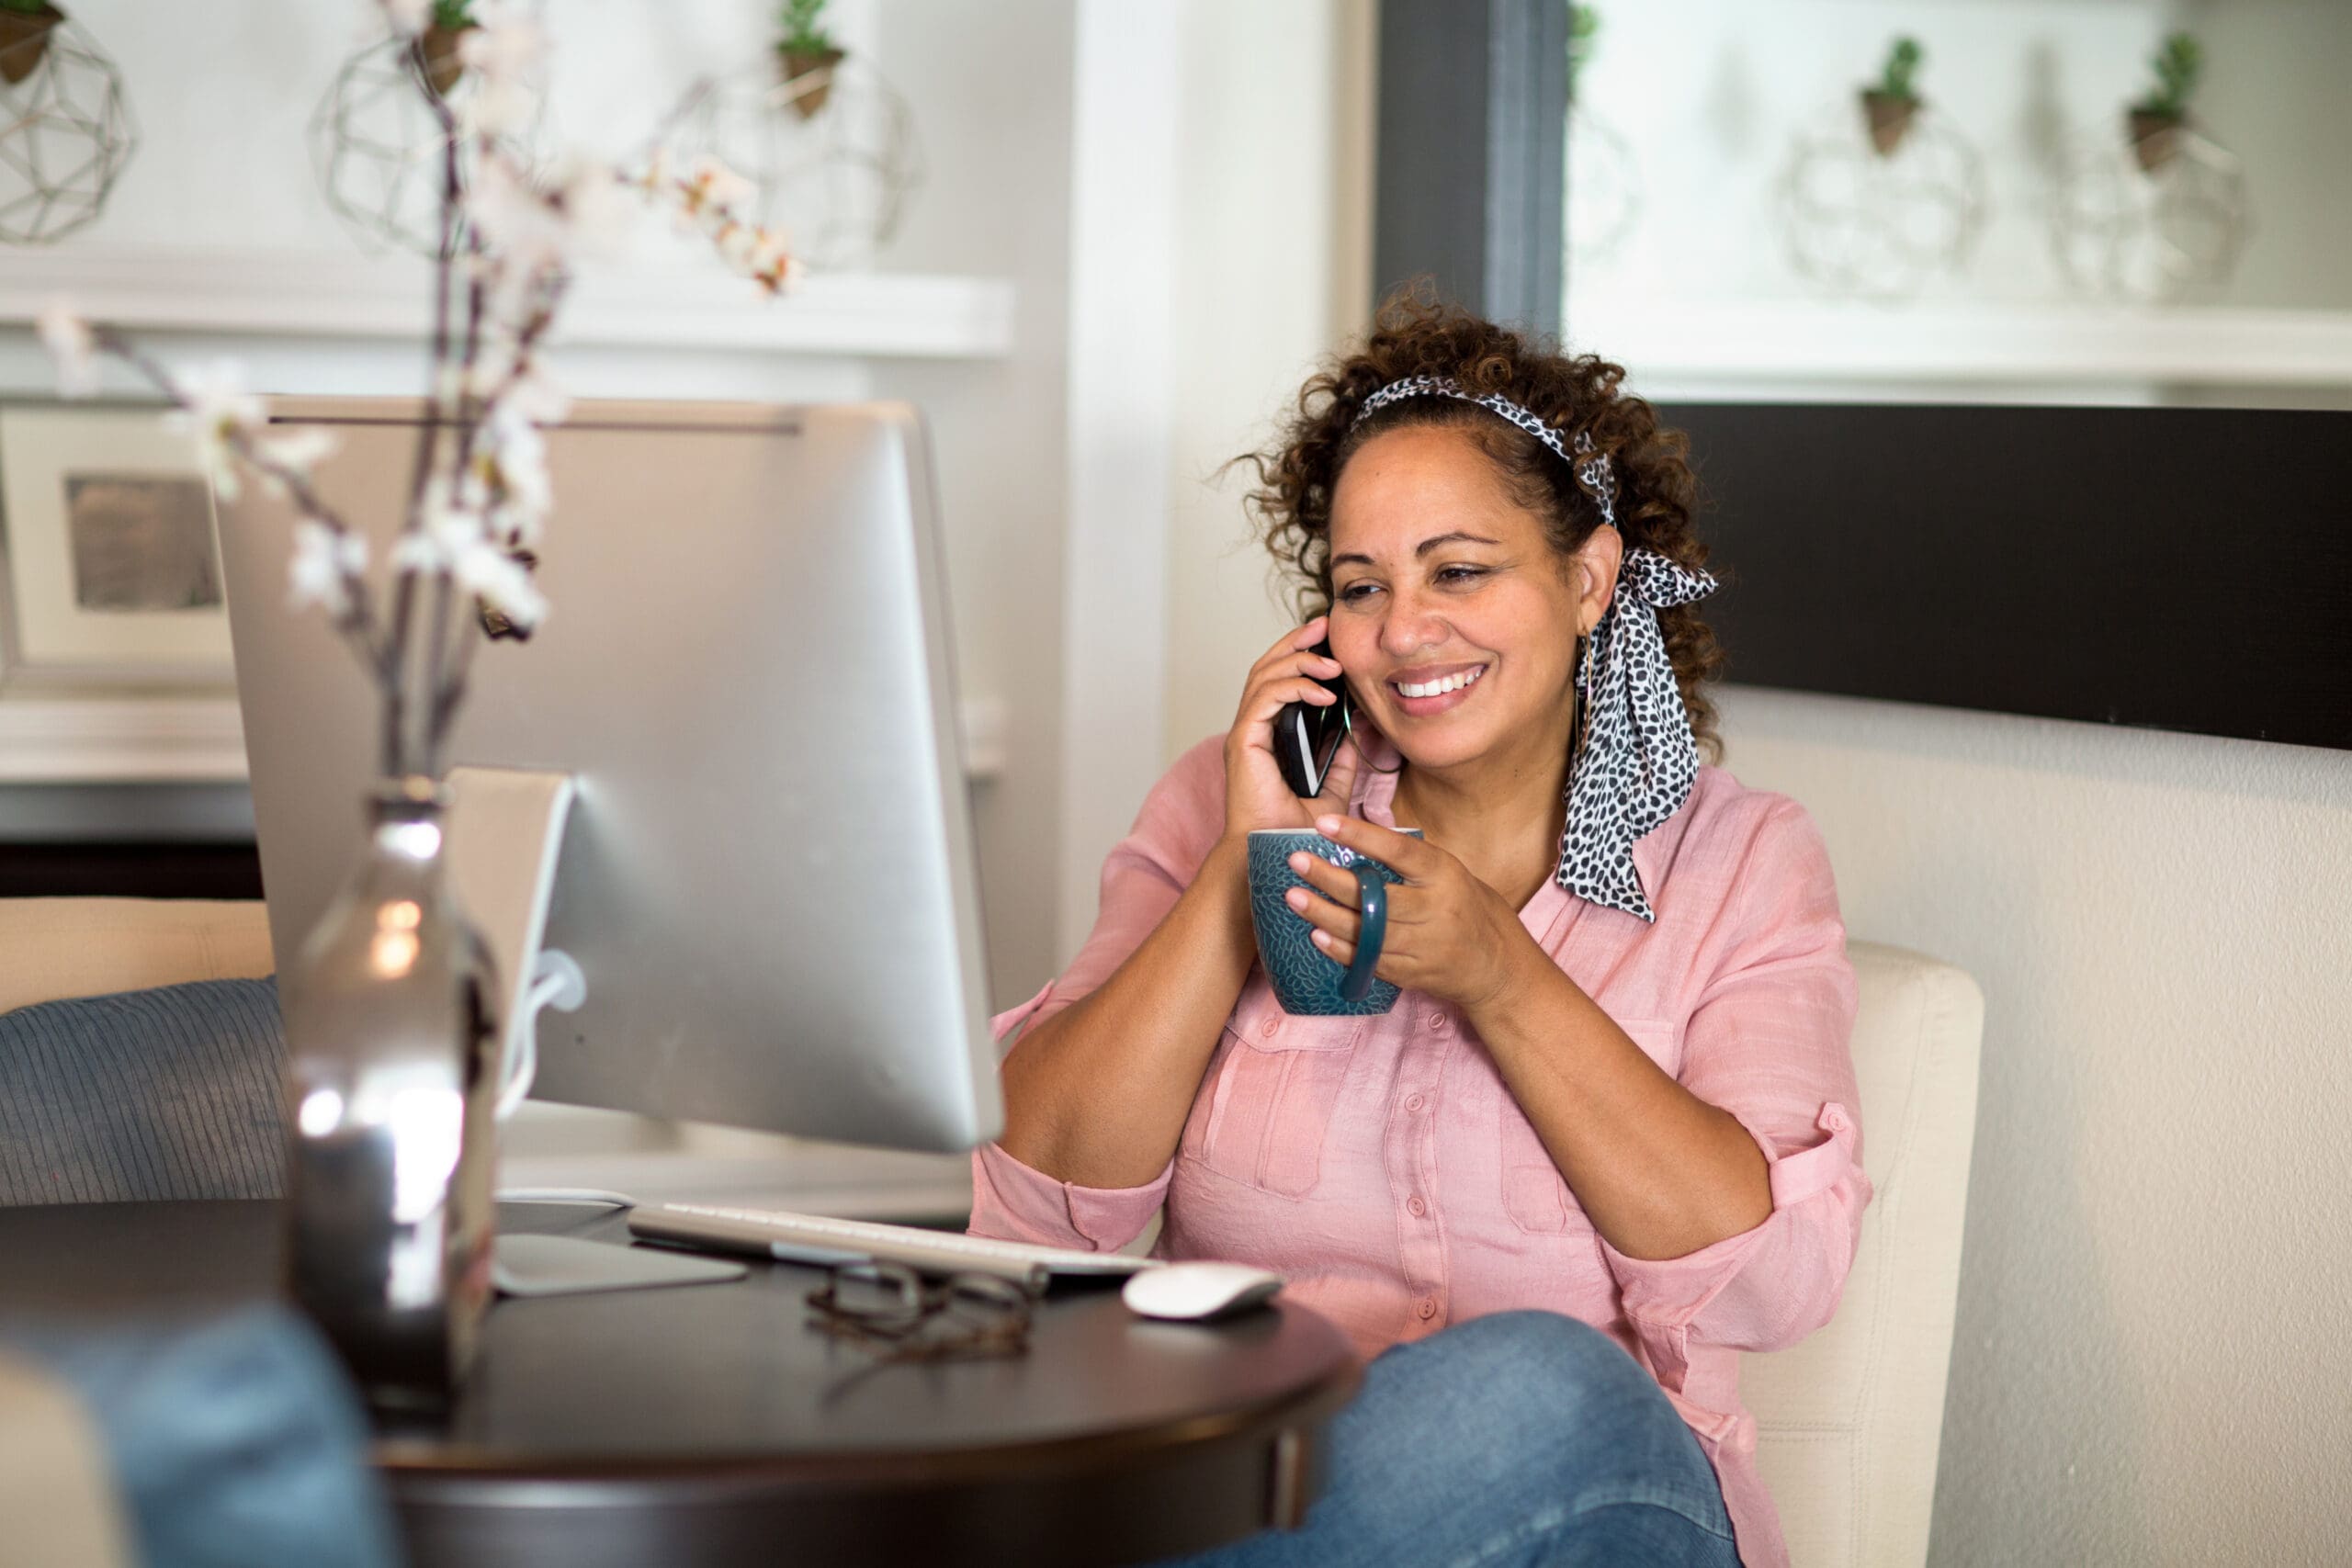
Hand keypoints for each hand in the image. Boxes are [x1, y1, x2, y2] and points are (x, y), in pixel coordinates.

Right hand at [1222, 617, 1364, 839]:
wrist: (1277, 857)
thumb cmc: (1294, 832)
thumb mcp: (1332, 788)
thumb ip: (1341, 757)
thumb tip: (1360, 727)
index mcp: (1267, 735)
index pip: (1278, 679)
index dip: (1299, 653)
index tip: (1327, 638)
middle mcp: (1252, 729)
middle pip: (1266, 666)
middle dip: (1296, 642)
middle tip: (1325, 626)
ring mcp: (1244, 734)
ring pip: (1263, 675)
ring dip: (1298, 661)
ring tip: (1332, 663)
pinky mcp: (1243, 742)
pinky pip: (1265, 699)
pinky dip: (1293, 688)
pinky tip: (1324, 694)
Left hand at [1280, 813, 1541, 1013]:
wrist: (1497, 966)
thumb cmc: (1467, 907)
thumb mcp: (1449, 872)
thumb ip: (1409, 860)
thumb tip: (1358, 835)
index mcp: (1444, 874)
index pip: (1398, 851)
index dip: (1360, 836)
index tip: (1324, 822)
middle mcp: (1435, 910)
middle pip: (1375, 895)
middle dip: (1330, 879)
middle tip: (1296, 861)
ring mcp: (1424, 946)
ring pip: (1367, 931)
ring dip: (1326, 915)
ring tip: (1294, 897)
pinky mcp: (1412, 974)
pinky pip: (1370, 961)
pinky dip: (1341, 949)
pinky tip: (1316, 934)